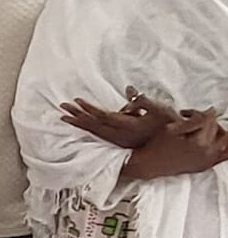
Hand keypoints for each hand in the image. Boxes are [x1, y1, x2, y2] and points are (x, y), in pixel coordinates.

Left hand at [61, 89, 176, 149]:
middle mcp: (120, 135)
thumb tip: (129, 90)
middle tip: (62, 107)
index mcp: (128, 126)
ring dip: (79, 123)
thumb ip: (142, 101)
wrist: (174, 148)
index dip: (88, 109)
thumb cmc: (168, 125)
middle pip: (94, 125)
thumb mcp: (159, 110)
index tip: (76, 101)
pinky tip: (80, 125)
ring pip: (94, 131)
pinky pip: (99, 135)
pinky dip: (87, 129)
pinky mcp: (119, 142)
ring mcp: (119, 140)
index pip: (103, 116)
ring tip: (65, 116)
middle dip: (77, 115)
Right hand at [123, 109, 227, 177]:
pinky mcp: (205, 165)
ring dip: (217, 132)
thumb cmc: (157, 145)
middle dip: (207, 121)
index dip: (196, 113)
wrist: (149, 165)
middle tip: (195, 120)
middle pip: (217, 129)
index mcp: (198, 142)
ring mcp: (207, 160)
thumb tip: (211, 111)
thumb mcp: (172, 128)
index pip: (208, 120)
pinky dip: (222, 147)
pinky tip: (214, 142)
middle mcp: (207, 152)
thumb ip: (194, 119)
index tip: (186, 113)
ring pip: (224, 141)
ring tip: (205, 130)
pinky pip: (222, 155)